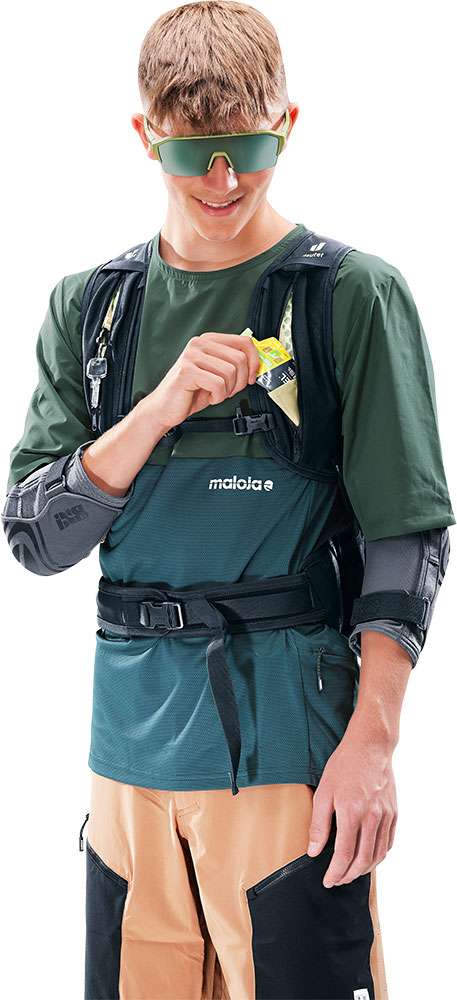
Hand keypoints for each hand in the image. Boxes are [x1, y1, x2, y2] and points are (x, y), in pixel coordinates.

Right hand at [145, 331, 259, 429]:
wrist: (165, 408)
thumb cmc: (191, 392)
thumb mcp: (217, 374)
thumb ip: (233, 364)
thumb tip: (256, 363)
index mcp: (208, 340)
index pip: (244, 342)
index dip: (254, 361)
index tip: (252, 376)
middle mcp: (199, 344)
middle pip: (240, 359)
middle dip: (241, 381)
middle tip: (230, 390)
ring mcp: (192, 355)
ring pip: (230, 372)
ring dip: (228, 390)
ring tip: (216, 394)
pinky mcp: (187, 371)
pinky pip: (218, 384)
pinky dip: (218, 396)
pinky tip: (209, 397)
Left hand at [306, 731, 397, 886]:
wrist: (370, 746)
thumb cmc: (344, 766)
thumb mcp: (323, 793)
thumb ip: (319, 825)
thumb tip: (314, 852)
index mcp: (352, 813)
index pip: (344, 854)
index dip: (335, 872)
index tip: (328, 881)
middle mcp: (372, 817)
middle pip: (363, 860)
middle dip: (349, 876)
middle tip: (337, 880)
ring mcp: (386, 816)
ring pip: (378, 854)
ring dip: (364, 869)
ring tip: (351, 873)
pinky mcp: (394, 813)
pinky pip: (388, 842)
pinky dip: (379, 855)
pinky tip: (369, 857)